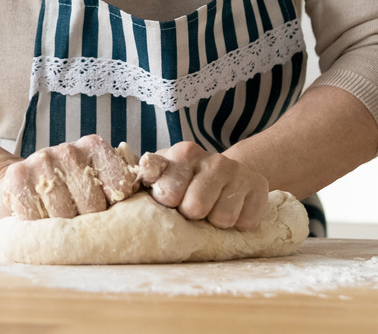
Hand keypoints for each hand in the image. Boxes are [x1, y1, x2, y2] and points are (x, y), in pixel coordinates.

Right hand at [0, 134, 140, 219]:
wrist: (24, 184)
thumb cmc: (72, 188)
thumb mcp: (102, 178)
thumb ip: (128, 178)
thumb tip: (154, 179)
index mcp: (94, 146)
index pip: (120, 186)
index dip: (114, 208)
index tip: (106, 211)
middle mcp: (68, 150)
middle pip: (93, 206)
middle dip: (88, 222)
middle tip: (79, 219)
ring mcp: (41, 160)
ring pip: (64, 216)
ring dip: (62, 227)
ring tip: (59, 220)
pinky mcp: (17, 177)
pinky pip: (35, 217)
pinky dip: (38, 228)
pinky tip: (39, 220)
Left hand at [138, 141, 267, 230]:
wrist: (231, 173)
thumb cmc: (188, 179)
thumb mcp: (164, 173)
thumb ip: (144, 174)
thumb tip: (118, 173)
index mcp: (183, 153)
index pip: (167, 188)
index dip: (166, 200)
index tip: (167, 200)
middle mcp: (212, 159)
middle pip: (195, 208)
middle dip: (191, 215)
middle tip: (193, 208)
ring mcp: (237, 172)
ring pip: (222, 218)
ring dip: (215, 221)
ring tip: (213, 209)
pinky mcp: (259, 187)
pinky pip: (245, 222)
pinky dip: (237, 223)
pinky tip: (232, 208)